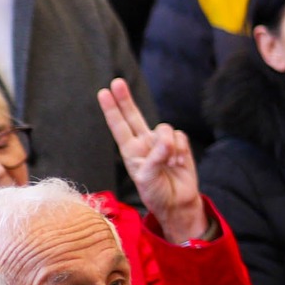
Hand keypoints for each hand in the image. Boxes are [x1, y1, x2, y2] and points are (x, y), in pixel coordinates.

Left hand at [99, 78, 209, 241]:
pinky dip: (181, 150)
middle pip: (134, 116)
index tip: (103, 92)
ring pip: (164, 128)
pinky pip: (180, 137)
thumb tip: (167, 140)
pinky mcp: (180, 146)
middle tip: (117, 82)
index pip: (119, 126)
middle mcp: (144, 143)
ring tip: (170, 164)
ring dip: (168, 146)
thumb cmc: (157, 193)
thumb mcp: (147, 179)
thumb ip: (155, 158)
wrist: (178, 203)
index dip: (111, 109)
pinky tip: (179, 163)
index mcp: (130, 151)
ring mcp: (162, 143)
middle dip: (126, 99)